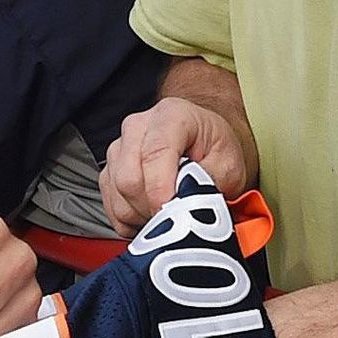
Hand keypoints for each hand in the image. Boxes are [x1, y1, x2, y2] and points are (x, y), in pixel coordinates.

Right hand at [100, 97, 252, 235]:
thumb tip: (187, 206)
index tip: (173, 213)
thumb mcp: (229, 165)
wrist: (204, 143)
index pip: (154, 153)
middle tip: (178, 217)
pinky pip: (111, 207)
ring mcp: (119, 149)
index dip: (160, 189)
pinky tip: (153, 213)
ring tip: (169, 211)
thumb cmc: (215, 150)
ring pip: (118, 196)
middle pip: (129, 179)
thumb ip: (208, 183)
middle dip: (153, 207)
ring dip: (143, 216)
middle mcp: (138, 128)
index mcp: (171, 117)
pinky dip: (132, 220)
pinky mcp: (108, 172)